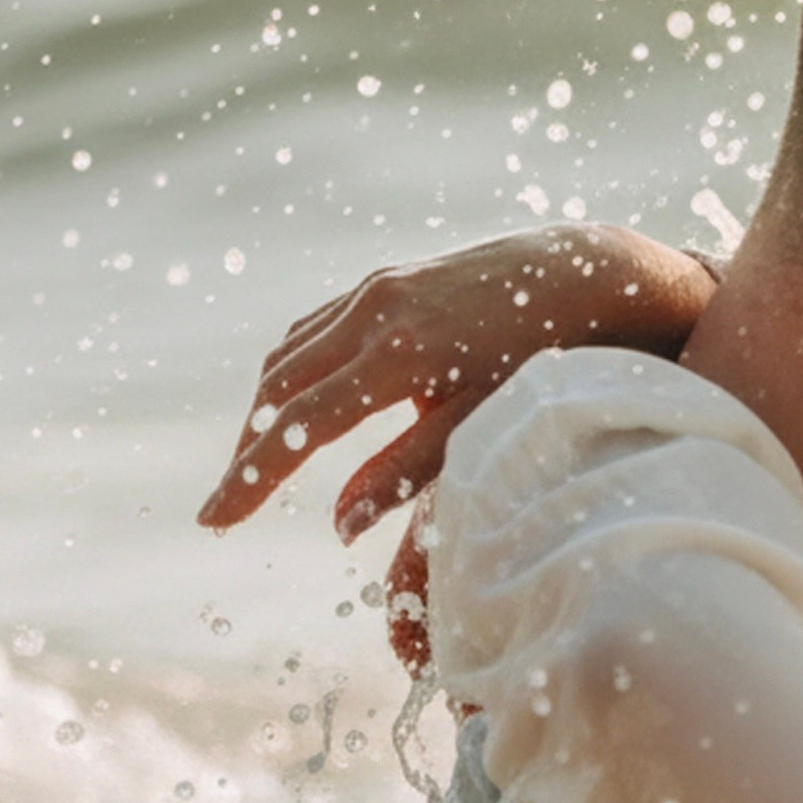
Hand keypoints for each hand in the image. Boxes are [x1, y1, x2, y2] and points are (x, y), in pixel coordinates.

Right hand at [196, 225, 720, 545]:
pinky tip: (291, 405)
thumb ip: (407, 473)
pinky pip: (313, 329)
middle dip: (247, 453)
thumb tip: (342, 527)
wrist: (586, 275)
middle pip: (278, 391)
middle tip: (225, 507)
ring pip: (289, 356)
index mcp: (396, 356)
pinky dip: (291, 371)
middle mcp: (372, 313)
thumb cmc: (547, 361)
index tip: (216, 520)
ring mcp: (373, 289)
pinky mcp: (383, 280)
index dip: (252, 479)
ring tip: (254, 467)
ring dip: (264, 412)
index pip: (299, 429)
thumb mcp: (482, 427)